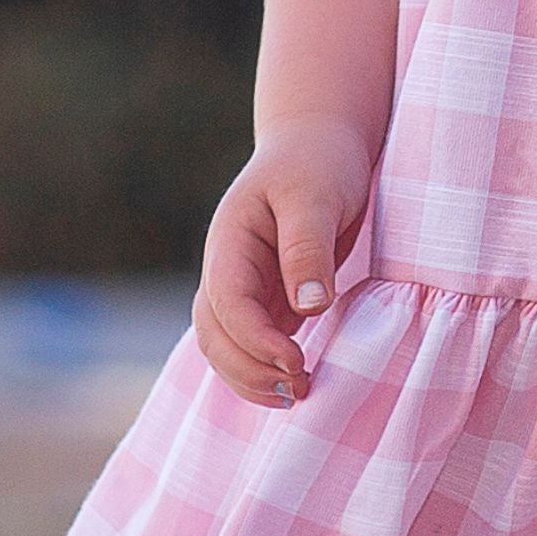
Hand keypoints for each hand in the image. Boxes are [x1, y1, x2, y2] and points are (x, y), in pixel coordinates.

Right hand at [193, 119, 376, 409]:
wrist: (321, 141)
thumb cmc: (318, 161)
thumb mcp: (315, 195)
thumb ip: (308, 248)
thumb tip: (308, 307)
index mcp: (229, 242)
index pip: (227, 305)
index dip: (255, 341)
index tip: (296, 362)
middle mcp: (228, 269)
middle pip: (215, 336)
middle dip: (248, 371)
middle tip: (297, 390)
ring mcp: (245, 285)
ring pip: (227, 346)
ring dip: (253, 377)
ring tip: (297, 394)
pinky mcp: (268, 297)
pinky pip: (255, 342)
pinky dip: (268, 366)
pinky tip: (298, 381)